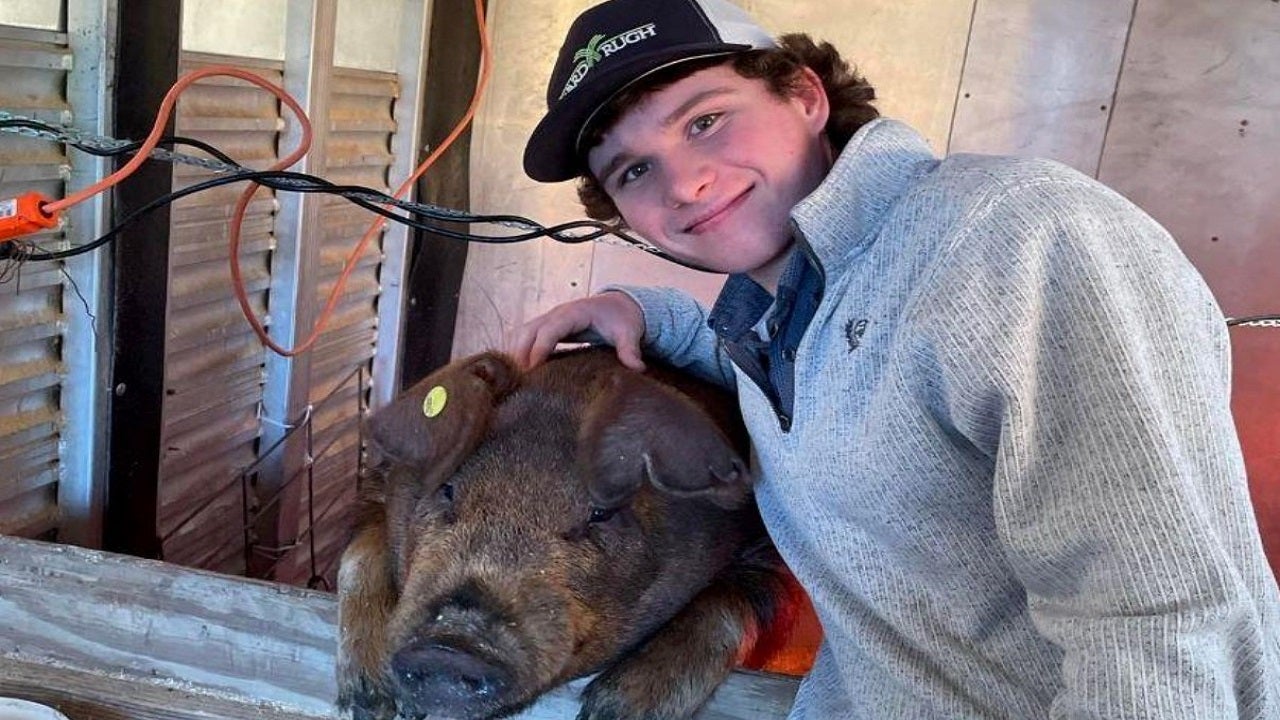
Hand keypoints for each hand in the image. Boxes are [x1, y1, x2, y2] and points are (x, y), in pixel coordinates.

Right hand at [507, 291, 645, 370]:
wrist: (619, 305)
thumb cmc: (622, 318)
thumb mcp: (628, 333)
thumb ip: (629, 350)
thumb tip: (637, 369)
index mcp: (574, 313)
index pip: (550, 329)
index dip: (539, 348)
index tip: (533, 369)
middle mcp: (557, 314)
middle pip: (529, 330)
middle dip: (520, 352)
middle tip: (518, 380)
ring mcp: (550, 320)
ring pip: (522, 332)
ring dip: (515, 352)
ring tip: (513, 379)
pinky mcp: (547, 328)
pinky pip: (525, 336)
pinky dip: (518, 351)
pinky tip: (517, 372)